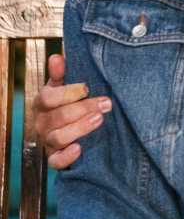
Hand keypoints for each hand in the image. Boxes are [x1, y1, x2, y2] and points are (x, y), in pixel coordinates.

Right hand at [33, 54, 110, 168]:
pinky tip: (79, 149)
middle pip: (58, 117)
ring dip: (80, 128)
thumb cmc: (67, 104)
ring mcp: (47, 141)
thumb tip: (57, 57)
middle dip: (83, 109)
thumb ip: (61, 73)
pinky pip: (56, 162)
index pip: (48, 97)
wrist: (70, 129)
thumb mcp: (64, 86)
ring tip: (99, 120)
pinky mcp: (54, 158)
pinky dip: (67, 156)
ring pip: (58, 137)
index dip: (68, 93)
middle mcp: (42, 123)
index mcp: (42, 103)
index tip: (87, 88)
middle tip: (106, 103)